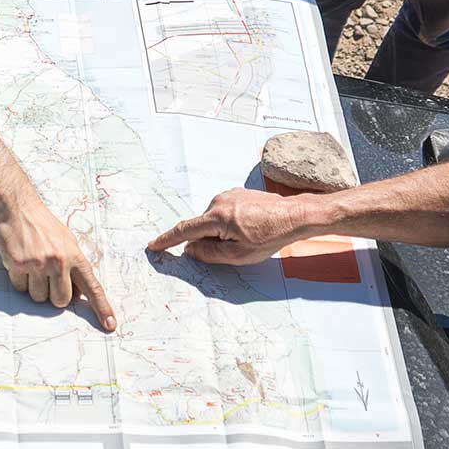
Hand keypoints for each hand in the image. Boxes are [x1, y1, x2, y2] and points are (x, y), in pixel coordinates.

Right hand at [0, 196, 117, 331]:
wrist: (18, 208)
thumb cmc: (44, 226)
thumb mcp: (67, 243)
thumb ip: (74, 267)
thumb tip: (79, 294)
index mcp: (75, 256)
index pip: (93, 287)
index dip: (102, 308)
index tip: (110, 325)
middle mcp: (59, 261)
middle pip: (61, 301)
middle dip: (54, 296)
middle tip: (47, 278)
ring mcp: (38, 264)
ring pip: (38, 298)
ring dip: (34, 287)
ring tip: (32, 265)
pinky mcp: (18, 265)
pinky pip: (20, 288)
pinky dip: (19, 279)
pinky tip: (20, 261)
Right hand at [146, 188, 313, 265]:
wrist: (295, 215)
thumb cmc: (271, 236)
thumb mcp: (239, 254)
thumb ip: (210, 253)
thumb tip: (191, 249)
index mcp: (217, 217)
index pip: (185, 230)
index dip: (168, 240)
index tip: (154, 245)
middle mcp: (219, 201)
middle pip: (202, 227)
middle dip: (210, 241)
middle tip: (234, 249)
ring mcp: (229, 194)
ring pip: (214, 221)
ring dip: (222, 233)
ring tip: (248, 238)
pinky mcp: (238, 193)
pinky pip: (224, 213)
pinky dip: (230, 224)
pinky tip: (250, 229)